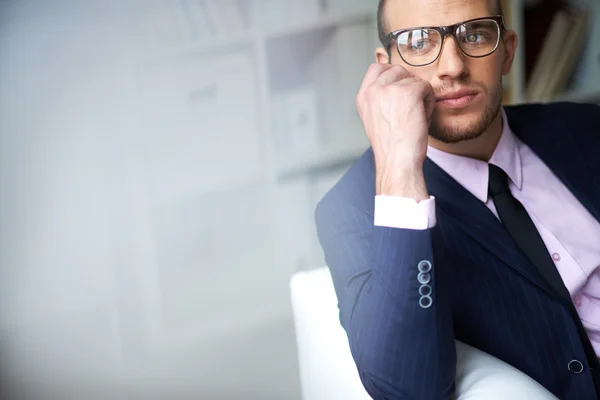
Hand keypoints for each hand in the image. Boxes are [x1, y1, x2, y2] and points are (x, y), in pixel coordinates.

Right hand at [356, 63, 434, 198]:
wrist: (397, 161)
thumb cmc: (391, 146)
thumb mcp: (375, 118)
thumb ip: (380, 99)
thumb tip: (396, 82)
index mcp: (363, 96)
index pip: (376, 68)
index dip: (392, 75)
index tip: (400, 89)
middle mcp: (373, 90)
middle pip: (397, 69)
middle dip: (408, 85)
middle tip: (409, 108)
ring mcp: (390, 90)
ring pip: (413, 79)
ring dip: (420, 95)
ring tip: (415, 116)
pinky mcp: (408, 93)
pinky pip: (426, 87)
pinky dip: (429, 102)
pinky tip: (422, 118)